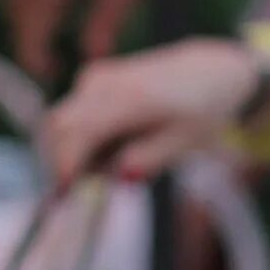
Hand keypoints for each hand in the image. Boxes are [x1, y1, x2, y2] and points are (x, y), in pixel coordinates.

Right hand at [3, 0, 152, 77]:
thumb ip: (104, 26)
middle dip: (36, 45)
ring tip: (56, 52)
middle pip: (21, 13)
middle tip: (56, 70)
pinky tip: (55, 21)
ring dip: (33, 32)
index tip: (48, 77)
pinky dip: (30, 15)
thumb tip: (90, 61)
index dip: (36, 51)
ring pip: (14, 8)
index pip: (36, 13)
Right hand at [38, 38, 262, 183]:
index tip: (62, 197)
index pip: (77, 134)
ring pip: (64, 122)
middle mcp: (104, 83)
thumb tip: (119, 176)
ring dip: (79, 150)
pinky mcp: (94, 79)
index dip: (64, 167)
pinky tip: (121, 143)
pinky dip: (86, 137)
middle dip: (65, 161)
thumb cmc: (201, 111)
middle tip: (89, 186)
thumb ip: (150, 159)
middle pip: (59, 126)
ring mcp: (96, 78)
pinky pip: (76, 115)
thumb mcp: (185, 142)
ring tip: (125, 156)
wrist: (210, 71)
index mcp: (130, 98)